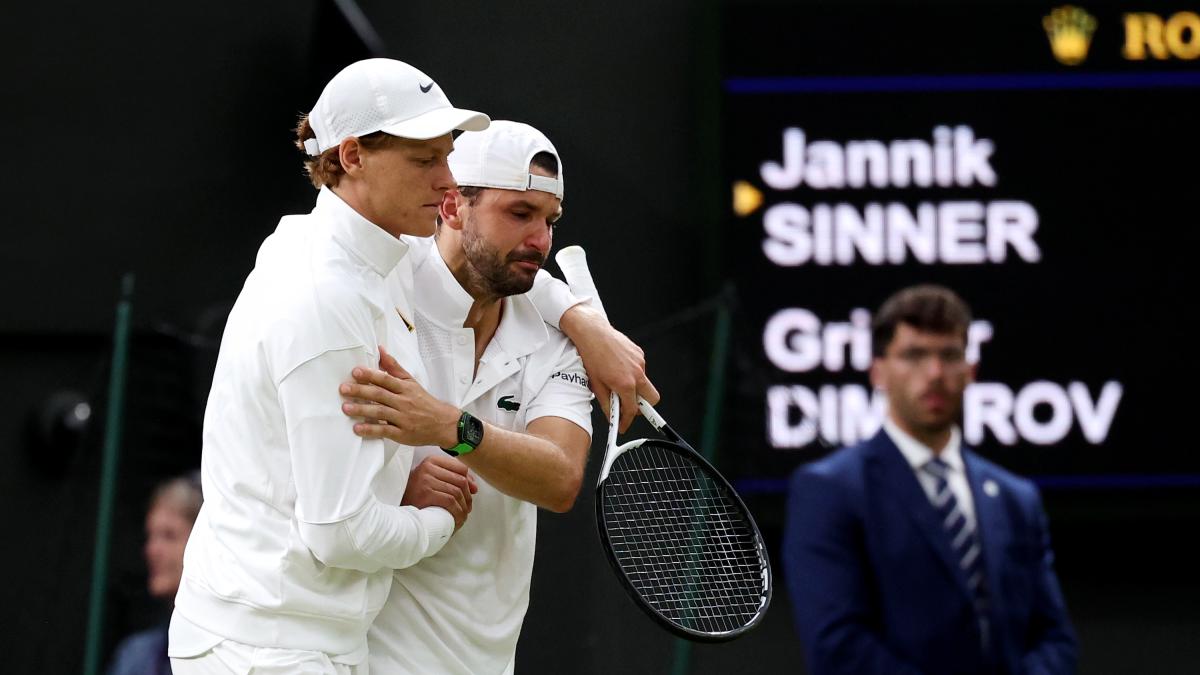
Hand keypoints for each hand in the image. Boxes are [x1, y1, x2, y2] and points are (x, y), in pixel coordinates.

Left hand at [339, 347, 460, 448]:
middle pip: (380, 395)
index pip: (386, 379)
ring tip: (345, 408)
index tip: (355, 372)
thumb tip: (380, 349)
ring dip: (362, 410)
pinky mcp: (402, 434)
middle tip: (343, 389)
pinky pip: (385, 431)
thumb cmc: (423, 401)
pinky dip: (371, 430)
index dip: (370, 375)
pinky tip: (357, 428)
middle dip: (361, 391)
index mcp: (405, 388)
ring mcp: (403, 418)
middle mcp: (404, 402)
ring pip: (380, 412)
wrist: (443, 423)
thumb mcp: (411, 381)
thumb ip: (394, 367)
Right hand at [402, 454, 477, 530]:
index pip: (460, 468)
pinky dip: (457, 511)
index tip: (472, 492)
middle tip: (468, 507)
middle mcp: (428, 468)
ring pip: (456, 492)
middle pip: (460, 480)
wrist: (398, 508)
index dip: (470, 481)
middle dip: (468, 496)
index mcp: (432, 460)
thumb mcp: (432, 479)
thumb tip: (475, 487)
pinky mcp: (426, 493)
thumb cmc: (417, 494)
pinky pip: (450, 501)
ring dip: (464, 506)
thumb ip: (452, 478)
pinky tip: (458, 518)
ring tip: (464, 514)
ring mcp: (426, 480)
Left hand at [560, 304, 660, 431]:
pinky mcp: (639, 354)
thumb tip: (611, 416)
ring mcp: (640, 363)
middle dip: (644, 406)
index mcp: (625, 384)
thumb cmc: (591, 356)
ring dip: (635, 388)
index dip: (627, 421)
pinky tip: (618, 368)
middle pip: (652, 399)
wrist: (592, 333)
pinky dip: (632, 374)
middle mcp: (637, 374)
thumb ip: (606, 403)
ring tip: (617, 382)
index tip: (623, 426)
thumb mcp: (596, 384)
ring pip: (645, 383)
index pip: (632, 410)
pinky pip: (640, 370)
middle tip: (629, 406)